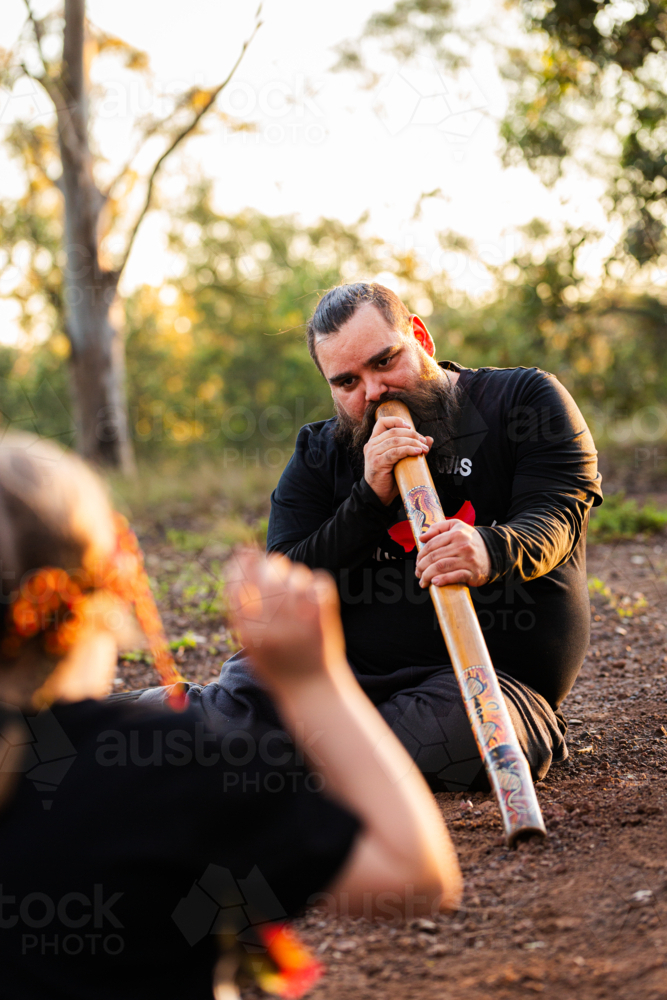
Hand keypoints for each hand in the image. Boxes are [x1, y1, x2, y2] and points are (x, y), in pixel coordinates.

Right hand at [227, 550, 346, 690]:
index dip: (241, 563)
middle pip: (268, 571)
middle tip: (272, 569)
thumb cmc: (277, 667)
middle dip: (269, 565)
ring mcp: (300, 618)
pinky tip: (311, 597)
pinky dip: (315, 585)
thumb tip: (237, 571)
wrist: (311, 689)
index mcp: (249, 630)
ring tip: (294, 593)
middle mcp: (273, 622)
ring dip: (293, 577)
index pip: (239, 584)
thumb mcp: (250, 645)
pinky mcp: (323, 617)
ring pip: (295, 573)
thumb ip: (242, 613)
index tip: (244, 552)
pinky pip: (318, 581)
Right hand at [364, 416, 432, 504]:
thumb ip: (412, 448)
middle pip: (394, 431)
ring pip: (395, 440)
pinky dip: (408, 450)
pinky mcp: (377, 462)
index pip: (382, 422)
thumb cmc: (389, 479)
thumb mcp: (401, 460)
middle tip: (424, 442)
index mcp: (374, 442)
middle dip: (412, 435)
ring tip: (424, 449)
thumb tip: (429, 438)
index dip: (397, 421)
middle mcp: (371, 445)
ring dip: (413, 442)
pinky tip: (417, 452)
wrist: (378, 496)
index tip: (410, 427)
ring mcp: (373, 453)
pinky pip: (395, 452)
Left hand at [415, 520, 490, 587]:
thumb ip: (438, 528)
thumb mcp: (456, 526)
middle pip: (434, 557)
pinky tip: (434, 582)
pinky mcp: (473, 572)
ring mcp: (468, 560)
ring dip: (427, 575)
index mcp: (456, 533)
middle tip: (418, 573)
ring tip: (423, 581)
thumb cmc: (470, 540)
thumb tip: (421, 537)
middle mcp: (462, 546)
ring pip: (441, 567)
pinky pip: (454, 576)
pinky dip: (442, 580)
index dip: (420, 555)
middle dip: (421, 567)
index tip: (417, 562)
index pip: (431, 545)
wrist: (494, 551)